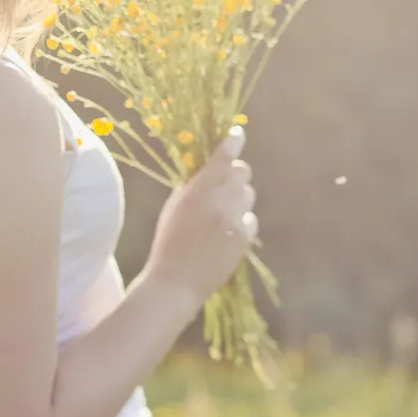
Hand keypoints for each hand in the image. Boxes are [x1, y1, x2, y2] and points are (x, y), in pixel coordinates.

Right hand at [145, 126, 257, 303]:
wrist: (176, 281)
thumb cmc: (167, 243)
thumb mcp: (174, 206)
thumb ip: (193, 187)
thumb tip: (208, 172)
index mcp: (200, 190)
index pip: (223, 157)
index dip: (233, 142)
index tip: (237, 134)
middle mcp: (222, 201)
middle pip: (242, 172)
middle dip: (234, 172)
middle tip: (223, 182)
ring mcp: (237, 220)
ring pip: (248, 194)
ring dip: (237, 197)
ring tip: (222, 212)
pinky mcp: (245, 237)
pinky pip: (250, 218)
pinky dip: (241, 219)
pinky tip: (227, 230)